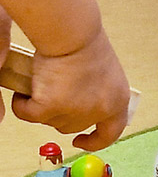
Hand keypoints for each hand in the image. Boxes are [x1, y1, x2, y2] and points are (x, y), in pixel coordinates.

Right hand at [11, 25, 130, 149]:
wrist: (72, 35)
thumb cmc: (85, 45)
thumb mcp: (104, 74)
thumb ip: (96, 93)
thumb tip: (76, 106)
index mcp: (117, 100)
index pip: (111, 133)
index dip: (95, 140)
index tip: (81, 141)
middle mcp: (99, 110)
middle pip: (71, 126)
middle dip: (58, 113)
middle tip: (51, 92)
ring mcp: (75, 111)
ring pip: (49, 121)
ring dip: (40, 107)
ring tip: (39, 85)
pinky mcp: (50, 108)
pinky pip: (27, 114)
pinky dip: (22, 104)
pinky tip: (22, 91)